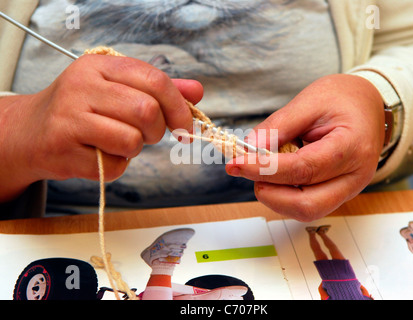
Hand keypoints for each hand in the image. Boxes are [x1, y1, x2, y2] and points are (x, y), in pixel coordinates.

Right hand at [0, 54, 202, 201]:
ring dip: (133, 149)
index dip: (179, 106)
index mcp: (101, 66)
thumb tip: (197, 90)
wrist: (30, 133)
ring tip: (116, 142)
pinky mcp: (63, 148)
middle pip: (147, 111)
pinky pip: (113, 166)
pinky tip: (98, 154)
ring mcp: (70, 117)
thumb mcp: (117, 89)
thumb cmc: (82, 111)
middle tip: (144, 134)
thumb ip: (158, 90)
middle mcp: (83, 86)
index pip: (155, 80)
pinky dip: (115, 166)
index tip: (185, 126)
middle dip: (155, 131)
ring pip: (132, 140)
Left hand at [226, 74, 384, 220]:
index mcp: (352, 147)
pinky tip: (276, 174)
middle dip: (270, 193)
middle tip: (247, 170)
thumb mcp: (309, 101)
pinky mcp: (337, 193)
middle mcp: (355, 177)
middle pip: (307, 205)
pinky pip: (307, 204)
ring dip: (275, 196)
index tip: (236, 163)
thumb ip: (278, 126)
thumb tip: (248, 148)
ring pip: (306, 211)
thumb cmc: (343, 99)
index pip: (304, 169)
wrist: (369, 105)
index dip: (266, 169)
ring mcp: (348, 189)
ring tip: (263, 168)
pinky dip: (284, 194)